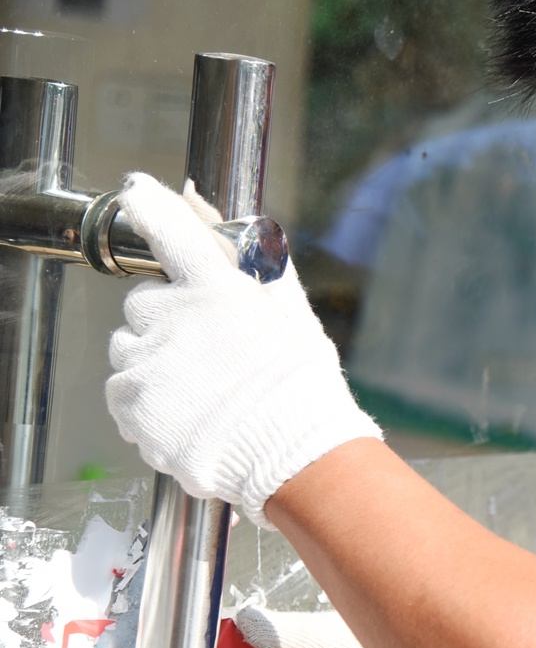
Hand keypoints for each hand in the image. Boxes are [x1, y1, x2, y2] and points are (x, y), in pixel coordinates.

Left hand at [105, 173, 380, 528]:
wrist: (294, 454)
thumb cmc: (300, 383)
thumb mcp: (290, 310)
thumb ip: (250, 257)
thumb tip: (207, 205)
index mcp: (216, 288)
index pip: (169, 230)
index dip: (148, 207)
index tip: (137, 193)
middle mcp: (173, 319)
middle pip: (143, 303)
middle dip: (166, 318)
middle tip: (204, 345)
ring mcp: (148, 363)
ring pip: (128, 347)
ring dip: (153, 359)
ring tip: (198, 387)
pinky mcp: (133, 404)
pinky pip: (122, 390)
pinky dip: (145, 398)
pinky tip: (185, 409)